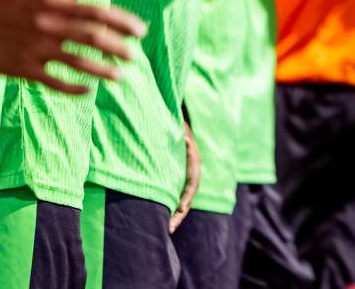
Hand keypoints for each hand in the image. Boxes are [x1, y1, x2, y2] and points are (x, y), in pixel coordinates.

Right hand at [0, 0, 145, 94]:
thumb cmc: (1, 0)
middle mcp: (50, 25)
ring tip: (121, 76)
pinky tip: (88, 90)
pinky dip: (74, 87)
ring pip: (79, 62)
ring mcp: (37, 48)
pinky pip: (54, 81)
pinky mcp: (23, 68)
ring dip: (103, 70)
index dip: (123, 22)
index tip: (140, 30)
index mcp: (55, 3)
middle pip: (94, 37)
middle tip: (136, 56)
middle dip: (119, 47)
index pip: (98, 12)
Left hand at [170, 118, 200, 233]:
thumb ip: (185, 138)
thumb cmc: (178, 128)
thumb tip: (186, 140)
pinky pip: (175, 197)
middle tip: (169, 229)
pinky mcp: (176, 181)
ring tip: (165, 229)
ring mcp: (184, 178)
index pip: (193, 185)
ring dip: (174, 215)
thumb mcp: (182, 132)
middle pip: (187, 198)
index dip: (187, 198)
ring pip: (182, 200)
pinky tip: (160, 217)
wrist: (178, 125)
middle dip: (179, 215)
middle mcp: (191, 174)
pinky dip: (170, 208)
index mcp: (194, 165)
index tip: (180, 210)